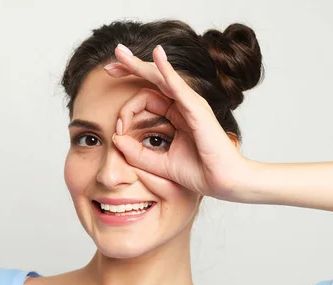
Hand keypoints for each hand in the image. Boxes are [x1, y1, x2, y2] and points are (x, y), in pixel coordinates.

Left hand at [104, 44, 250, 200]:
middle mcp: (184, 105)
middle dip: (130, 68)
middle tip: (109, 65)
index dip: (127, 107)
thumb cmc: (199, 173)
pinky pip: (178, 86)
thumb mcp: (159, 164)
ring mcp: (191, 104)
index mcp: (177, 115)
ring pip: (161, 78)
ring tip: (120, 53)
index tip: (118, 128)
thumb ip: (137, 154)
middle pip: (153, 79)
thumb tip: (115, 139)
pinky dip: (167, 70)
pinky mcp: (196, 109)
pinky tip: (157, 55)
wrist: (223, 182)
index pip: (148, 98)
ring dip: (140, 65)